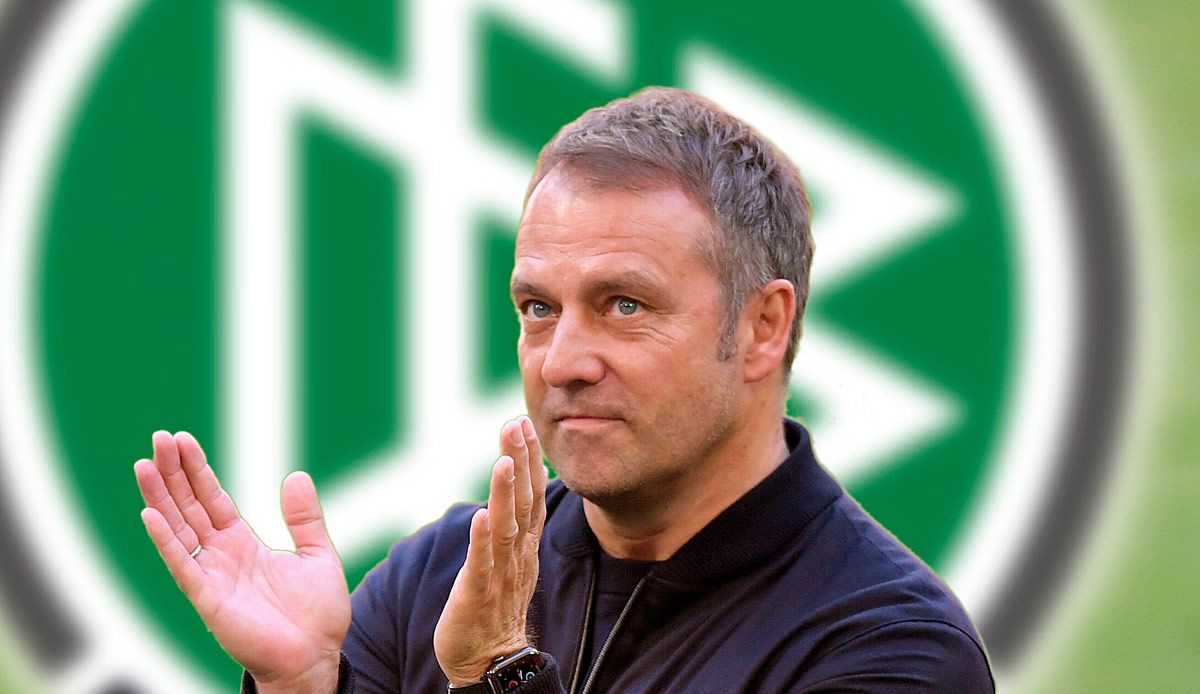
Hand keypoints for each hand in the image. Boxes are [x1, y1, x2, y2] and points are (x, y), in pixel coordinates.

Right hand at [134, 431, 348, 692]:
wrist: (315, 657)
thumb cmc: (316, 614)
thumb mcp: (318, 554)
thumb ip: (305, 517)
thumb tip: (296, 475)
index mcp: (243, 543)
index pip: (212, 498)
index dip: (197, 470)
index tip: (181, 439)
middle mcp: (221, 555)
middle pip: (189, 506)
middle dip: (173, 473)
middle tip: (158, 438)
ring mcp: (211, 575)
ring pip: (179, 528)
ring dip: (161, 497)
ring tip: (145, 464)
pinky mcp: (208, 598)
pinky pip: (182, 564)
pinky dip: (166, 540)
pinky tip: (152, 514)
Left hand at [434, 417, 547, 685]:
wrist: (491, 658)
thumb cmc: (496, 603)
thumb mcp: (511, 556)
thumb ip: (515, 521)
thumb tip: (518, 482)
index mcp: (524, 544)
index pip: (531, 494)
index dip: (530, 459)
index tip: (525, 423)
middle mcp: (517, 554)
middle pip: (523, 502)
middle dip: (521, 461)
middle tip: (517, 424)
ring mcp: (500, 574)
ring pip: (505, 527)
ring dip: (504, 492)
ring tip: (503, 460)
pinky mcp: (478, 595)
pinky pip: (482, 564)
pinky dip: (482, 540)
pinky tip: (481, 516)